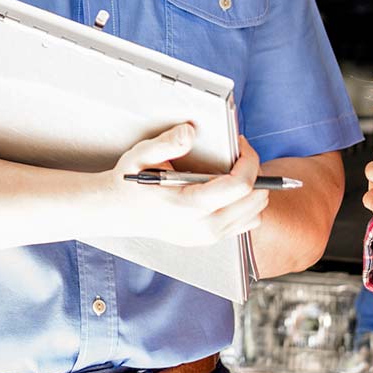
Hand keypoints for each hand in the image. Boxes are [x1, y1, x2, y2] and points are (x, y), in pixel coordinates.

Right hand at [109, 124, 266, 246]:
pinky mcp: (207, 240)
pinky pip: (243, 225)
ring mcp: (206, 237)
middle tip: (241, 155)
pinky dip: (245, 207)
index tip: (242, 145)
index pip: (241, 186)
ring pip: (254, 216)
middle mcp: (203, 226)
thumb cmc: (130, 183)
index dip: (249, 161)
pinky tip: (230, 191)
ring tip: (237, 172)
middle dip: (256, 174)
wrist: (117, 211)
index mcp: (190, 205)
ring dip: (253, 192)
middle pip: (255, 203)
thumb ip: (168, 143)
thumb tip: (190, 132)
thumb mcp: (142, 155)